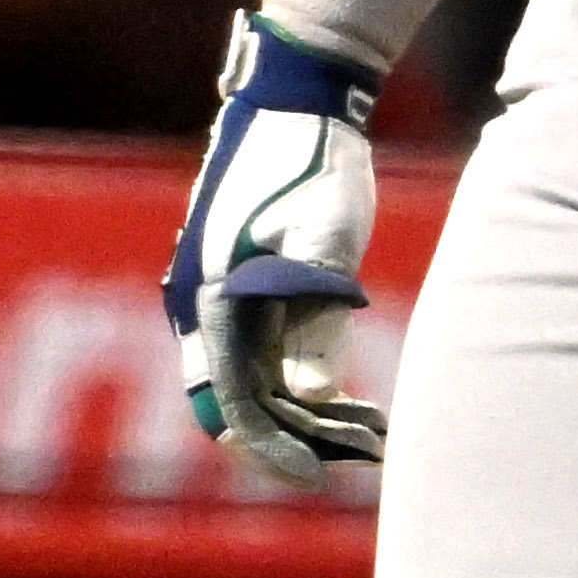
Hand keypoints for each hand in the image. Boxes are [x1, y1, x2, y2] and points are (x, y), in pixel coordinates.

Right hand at [164, 13, 385, 484]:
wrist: (298, 100)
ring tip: (376, 431)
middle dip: (305, 436)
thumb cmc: (314, 161)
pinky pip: (268, 359)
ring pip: (260, 387)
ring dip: (312, 416)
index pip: (232, 401)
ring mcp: (218, 299)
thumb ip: (315, 317)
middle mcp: (200, 305)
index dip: (273, 447)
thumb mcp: (326, 238)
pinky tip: (359, 401)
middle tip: (374, 450)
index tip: (319, 477)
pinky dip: (309, 385)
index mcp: (211, 295)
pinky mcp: (242, 291)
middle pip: (246, 403)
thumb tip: (308, 396)